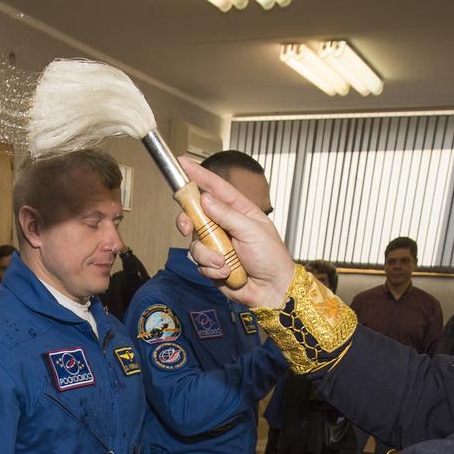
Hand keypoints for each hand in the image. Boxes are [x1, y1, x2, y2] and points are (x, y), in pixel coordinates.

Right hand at [174, 156, 294, 309]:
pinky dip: (210, 269)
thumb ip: (227, 214)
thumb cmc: (270, 257)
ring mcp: (216, 244)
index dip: (198, 175)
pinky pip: (198, 262)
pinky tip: (226, 273)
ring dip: (208, 255)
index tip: (182, 162)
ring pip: (194, 242)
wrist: (271, 290)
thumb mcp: (252, 231)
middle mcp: (224, 224)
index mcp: (238, 210)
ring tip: (225, 264)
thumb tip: (205, 198)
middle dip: (188, 220)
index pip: (215, 188)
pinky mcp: (210, 263)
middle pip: (195, 213)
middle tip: (187, 227)